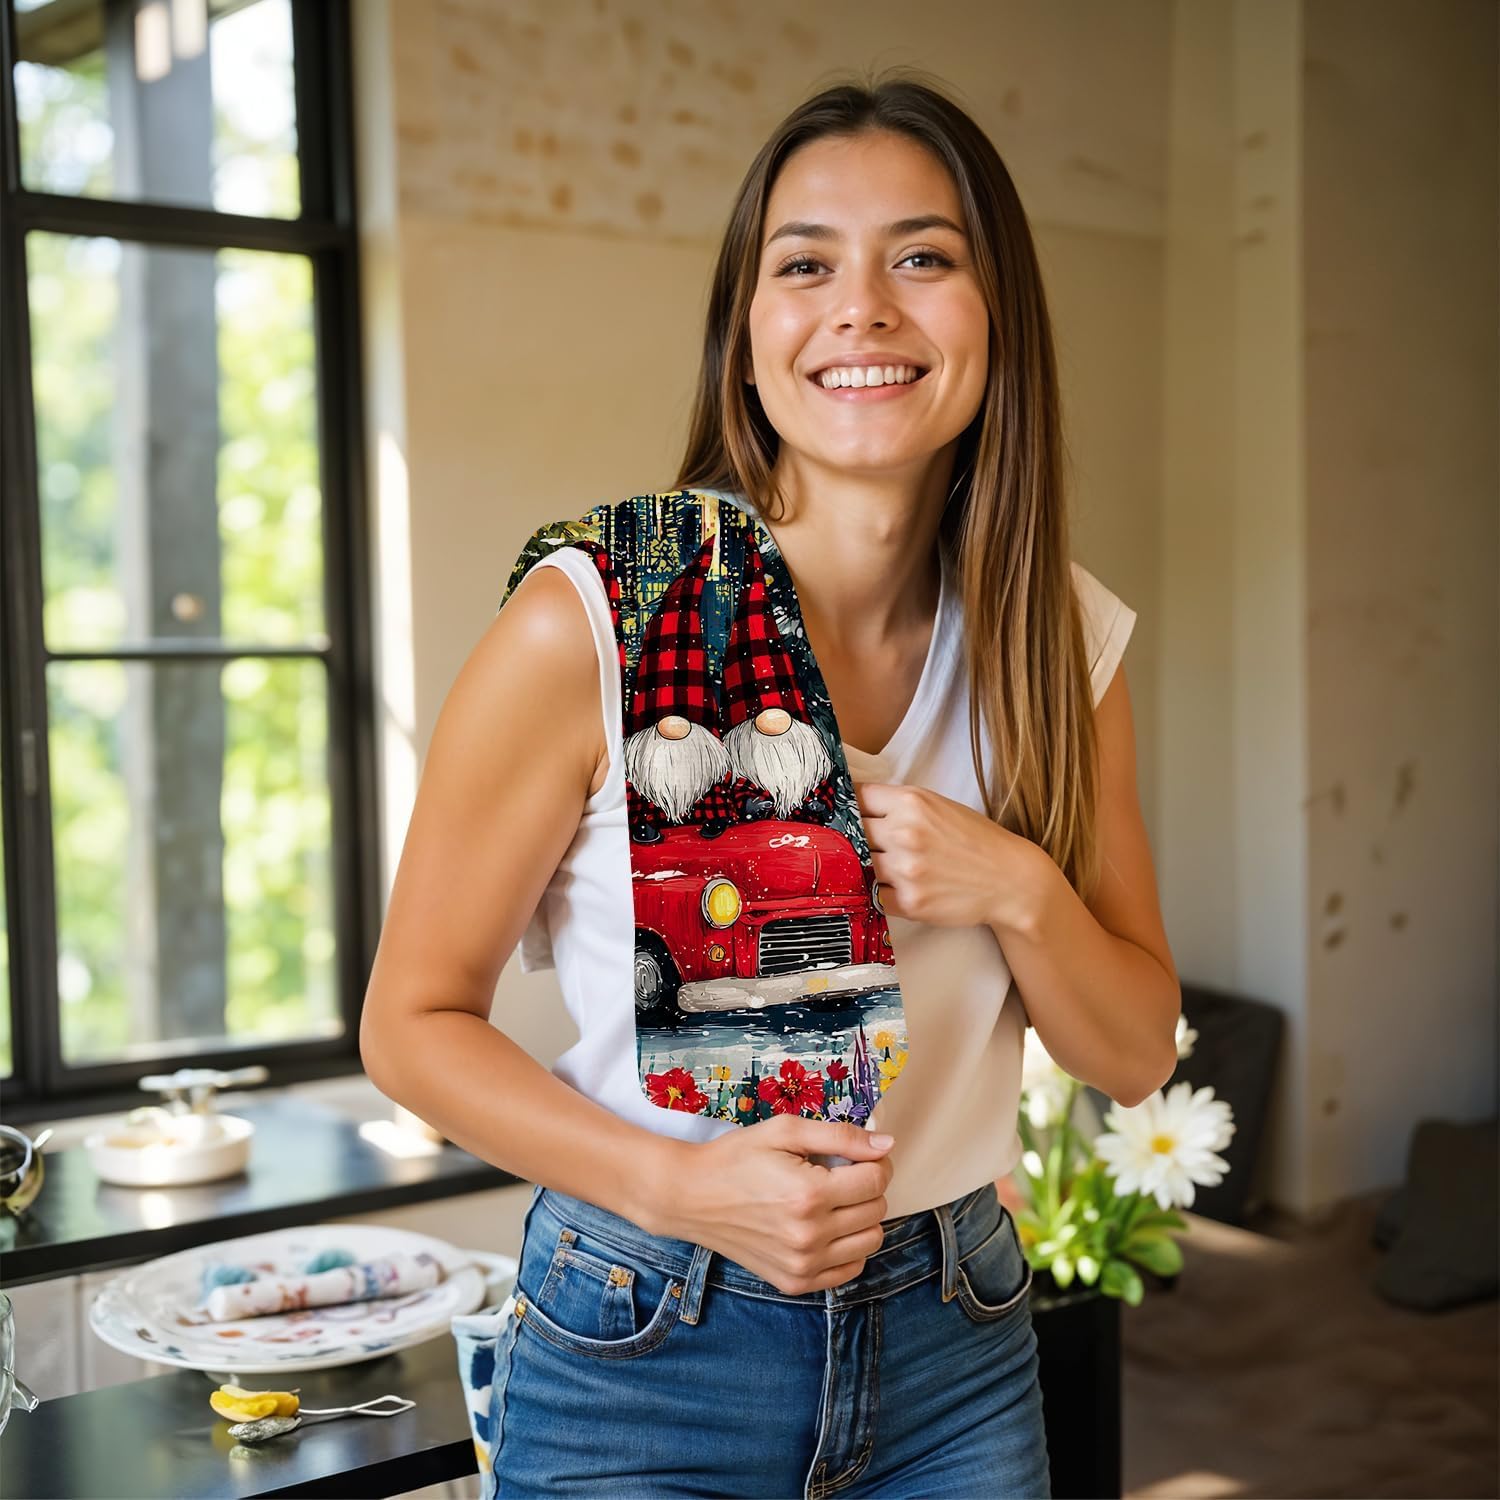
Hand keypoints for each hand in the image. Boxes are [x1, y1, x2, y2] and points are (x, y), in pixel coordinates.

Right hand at [653, 1117, 894, 1293]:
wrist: (691, 1197)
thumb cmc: (736, 1158)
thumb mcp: (785, 1131)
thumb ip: (841, 1136)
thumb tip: (886, 1144)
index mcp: (809, 1195)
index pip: (876, 1180)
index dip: (875, 1161)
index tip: (861, 1154)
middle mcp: (809, 1236)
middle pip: (876, 1210)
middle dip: (867, 1186)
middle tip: (840, 1173)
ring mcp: (802, 1264)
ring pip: (870, 1241)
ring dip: (862, 1217)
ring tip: (833, 1200)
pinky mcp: (794, 1282)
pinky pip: (849, 1270)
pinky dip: (848, 1247)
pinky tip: (826, 1227)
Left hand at [853, 780, 1044, 933]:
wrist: (1010, 880)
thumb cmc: (976, 841)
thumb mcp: (939, 806)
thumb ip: (900, 805)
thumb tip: (859, 808)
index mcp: (911, 802)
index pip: (856, 797)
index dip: (848, 805)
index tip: (844, 812)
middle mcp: (904, 833)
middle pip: (852, 832)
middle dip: (854, 837)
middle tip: (861, 843)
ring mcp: (905, 870)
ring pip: (859, 865)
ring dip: (866, 866)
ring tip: (884, 866)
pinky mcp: (909, 902)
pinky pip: (873, 895)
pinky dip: (879, 892)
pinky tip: (895, 886)